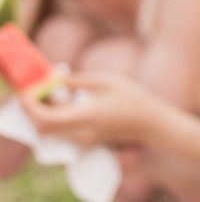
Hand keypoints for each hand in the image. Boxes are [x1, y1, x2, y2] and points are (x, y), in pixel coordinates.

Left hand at [19, 72, 164, 147]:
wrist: (150, 122)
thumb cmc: (133, 98)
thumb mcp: (107, 80)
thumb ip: (78, 79)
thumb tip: (55, 78)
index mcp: (84, 117)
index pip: (44, 118)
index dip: (30, 105)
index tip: (29, 89)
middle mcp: (79, 132)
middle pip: (42, 127)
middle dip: (33, 109)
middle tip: (37, 89)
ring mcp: (82, 139)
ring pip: (51, 130)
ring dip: (44, 112)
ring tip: (52, 92)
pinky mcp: (86, 140)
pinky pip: (61, 130)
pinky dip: (55, 117)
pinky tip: (64, 101)